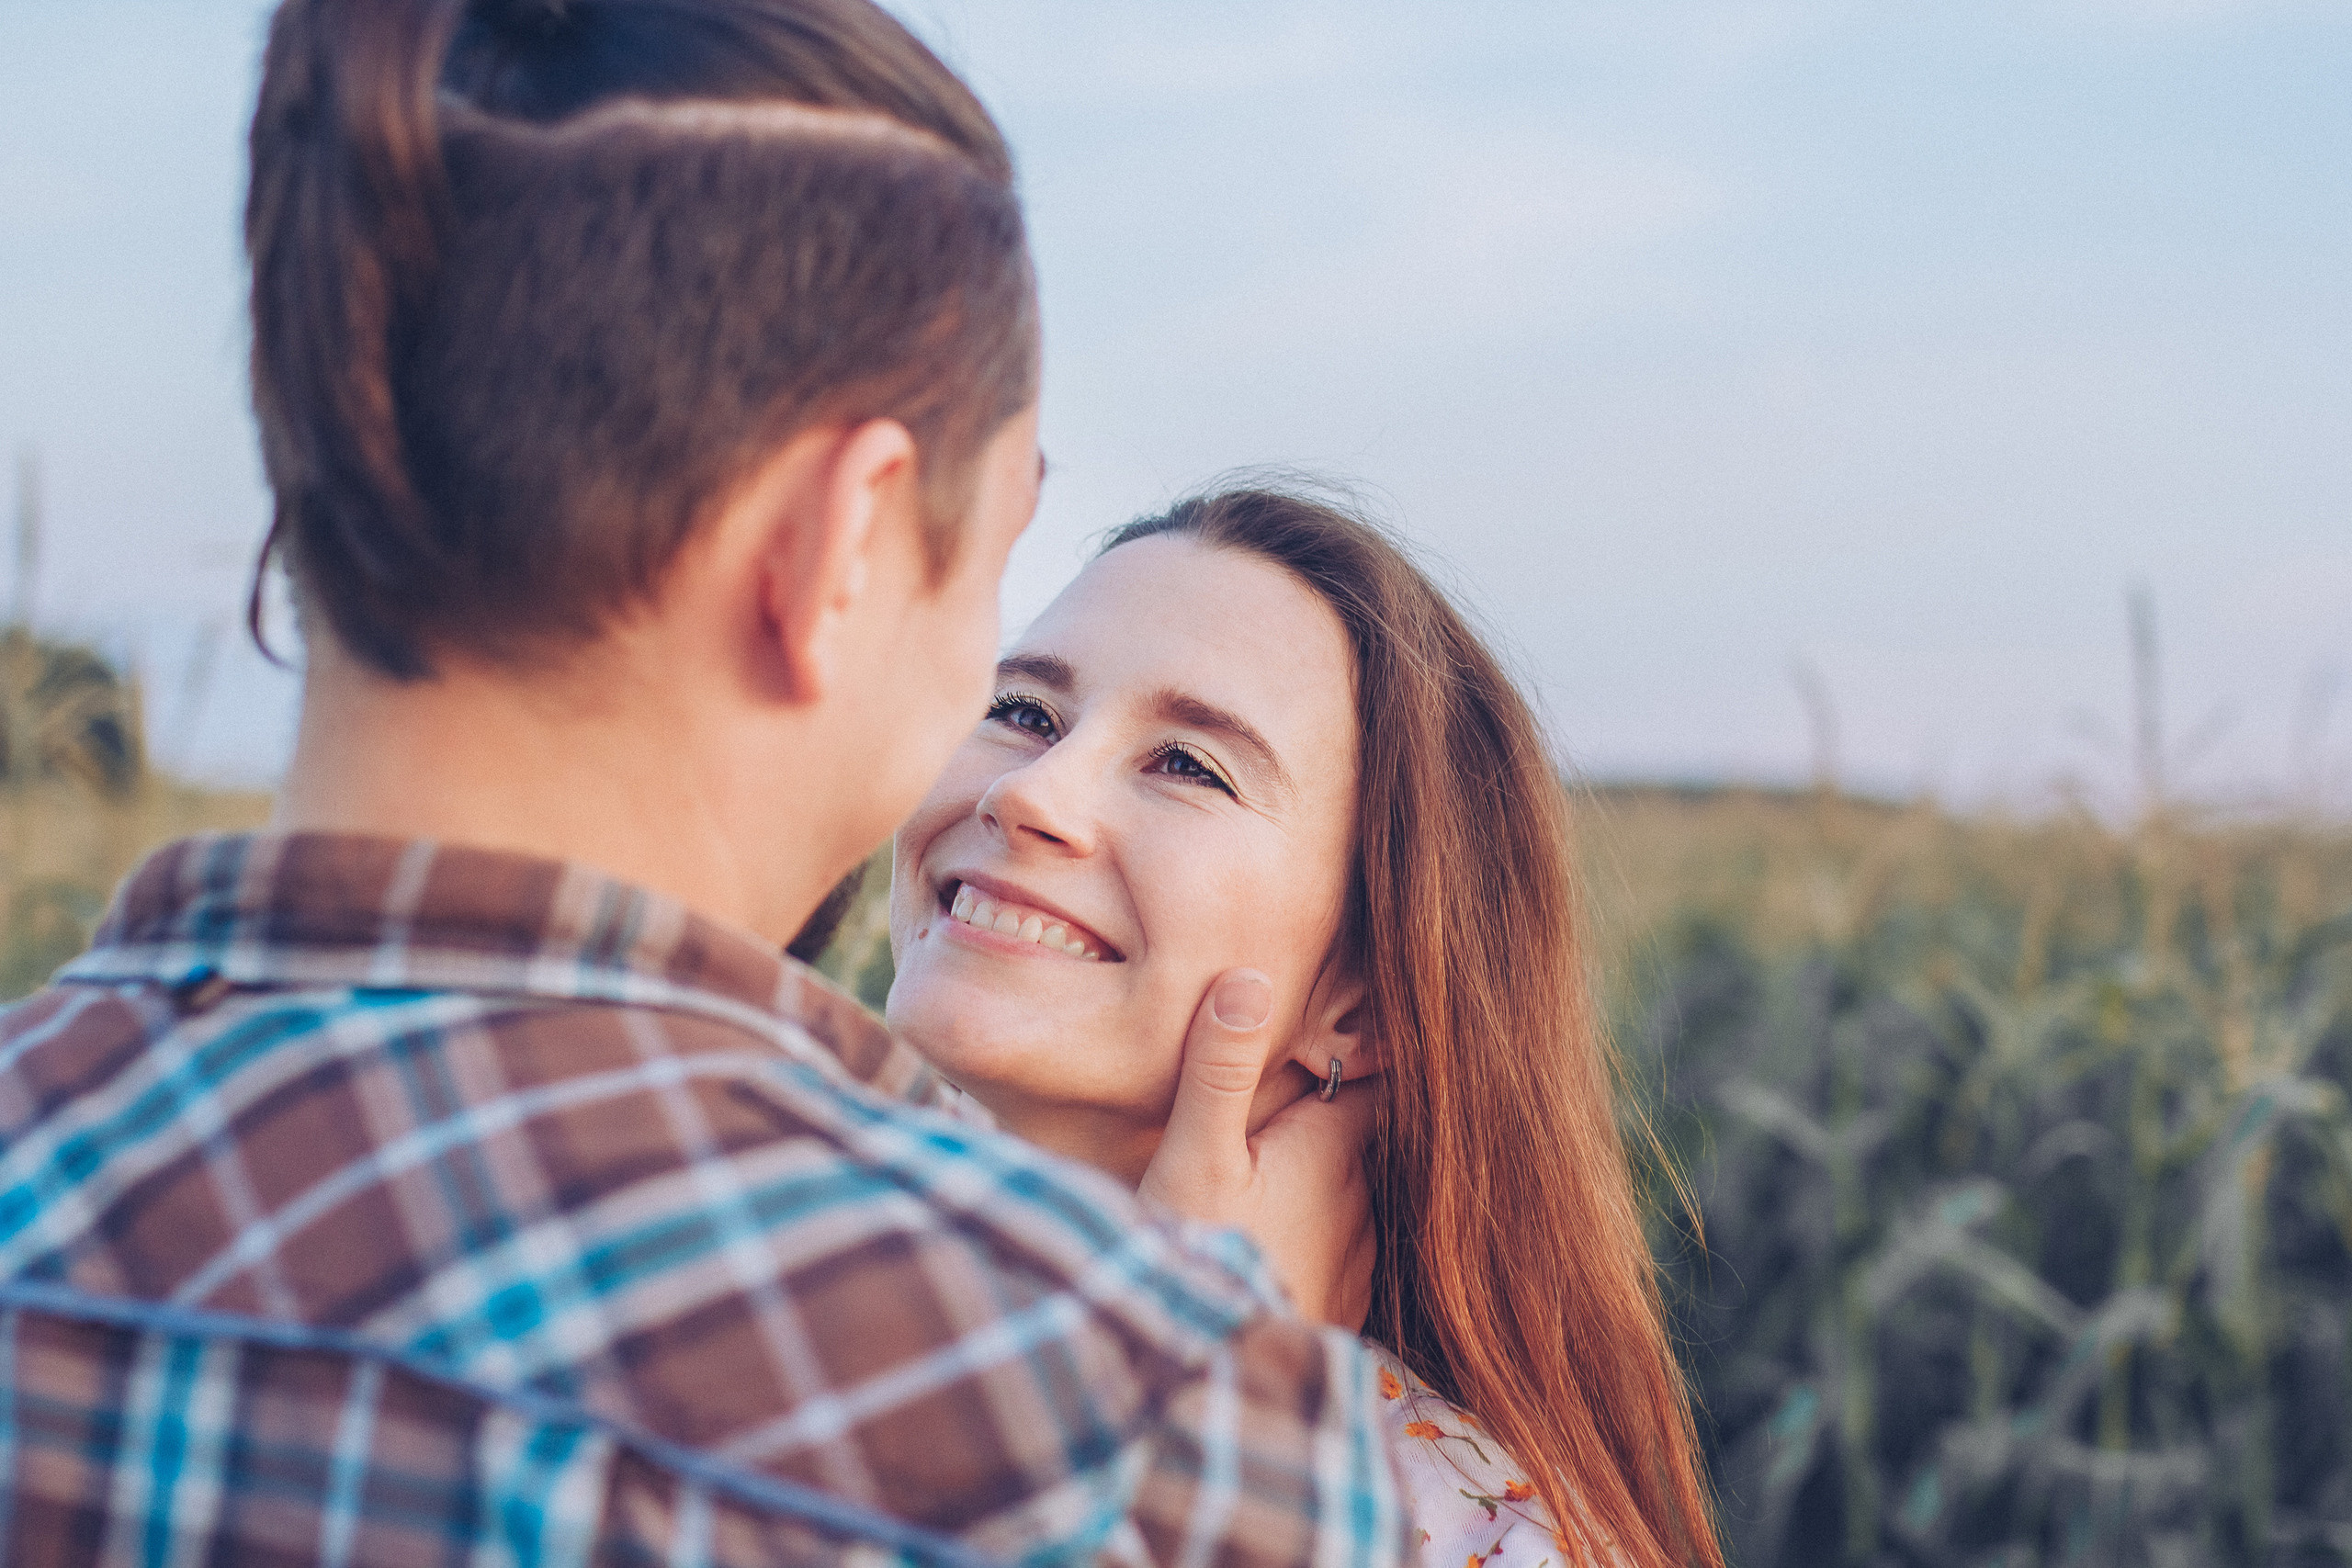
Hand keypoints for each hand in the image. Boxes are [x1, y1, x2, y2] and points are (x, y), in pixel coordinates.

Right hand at [1139, 969, 1377, 1329]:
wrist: (1215, 1381)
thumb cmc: (1201, 1256)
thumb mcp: (1195, 1153)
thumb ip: (1219, 1068)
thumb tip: (1247, 977)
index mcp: (1332, 1148)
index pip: (1373, 1074)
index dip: (1362, 1044)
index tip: (1357, 1015)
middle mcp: (1362, 1197)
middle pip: (1361, 1131)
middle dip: (1336, 1109)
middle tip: (1303, 1083)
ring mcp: (1359, 1255)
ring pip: (1353, 1190)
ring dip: (1325, 1174)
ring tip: (1283, 1161)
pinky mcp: (1344, 1302)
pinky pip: (1343, 1247)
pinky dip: (1321, 1229)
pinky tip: (1285, 1232)